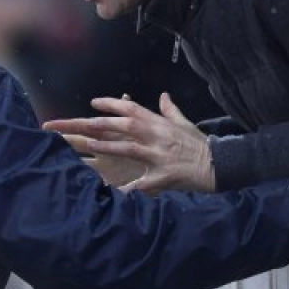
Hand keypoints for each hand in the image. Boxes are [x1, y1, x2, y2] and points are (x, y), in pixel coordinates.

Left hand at [42, 92, 213, 193]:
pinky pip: (141, 183)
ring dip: (106, 146)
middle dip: (93, 123)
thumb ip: (170, 110)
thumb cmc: (198, 143)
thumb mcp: (184, 123)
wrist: (217, 164)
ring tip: (85, 145)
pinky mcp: (162, 176)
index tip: (92, 103)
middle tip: (71, 124)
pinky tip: (110, 192)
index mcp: (158, 122)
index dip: (111, 104)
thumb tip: (163, 95)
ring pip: (127, 148)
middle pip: (121, 125)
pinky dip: (127, 188)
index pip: (130, 108)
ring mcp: (158, 155)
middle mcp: (155, 135)